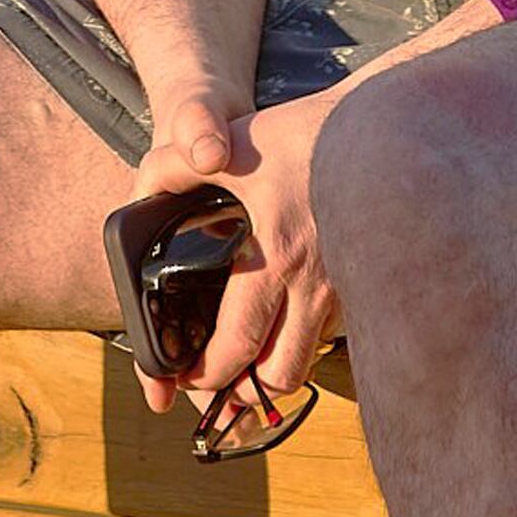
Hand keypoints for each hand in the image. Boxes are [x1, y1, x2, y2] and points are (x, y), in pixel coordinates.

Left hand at [123, 83, 344, 419]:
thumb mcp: (231, 143)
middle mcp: (315, 284)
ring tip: (251, 361)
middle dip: (244, 389)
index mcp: (275, 258)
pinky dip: (307, 343)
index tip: (188, 378)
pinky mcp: (365, 284)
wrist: (375, 126)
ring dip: (277, 370)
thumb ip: (174, 166)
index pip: (238, 344)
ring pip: (309, 362)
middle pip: (279, 374)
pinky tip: (286, 326)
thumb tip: (141, 194)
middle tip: (220, 379)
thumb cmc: (301, 136)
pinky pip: (334, 337)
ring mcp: (346, 289)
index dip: (207, 374)